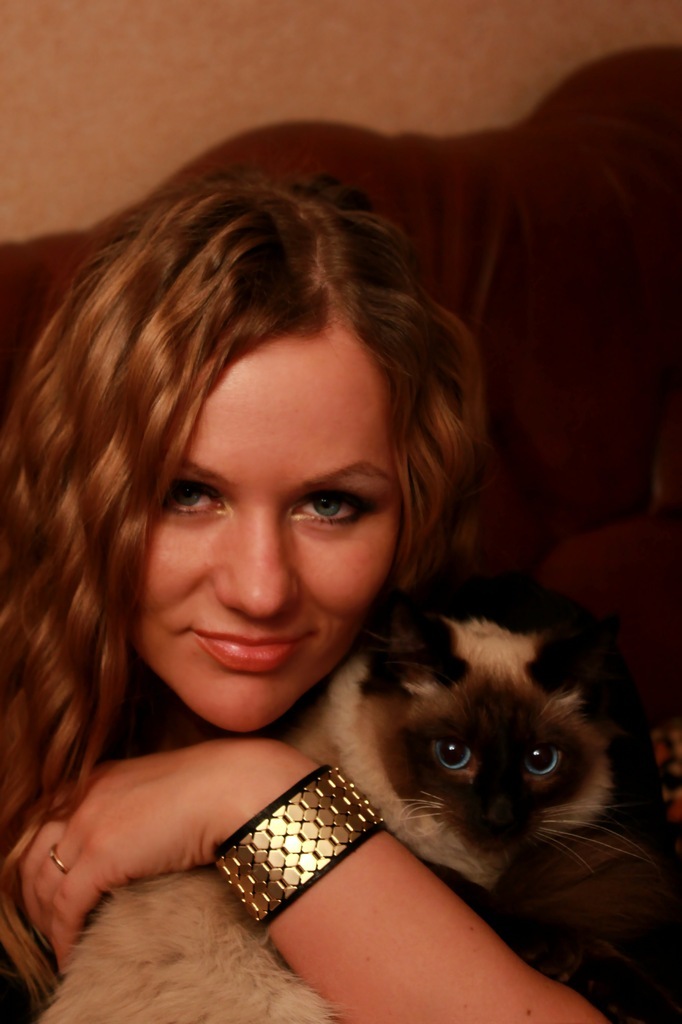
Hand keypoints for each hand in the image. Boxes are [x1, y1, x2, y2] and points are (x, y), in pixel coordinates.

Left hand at [21, 738, 315, 966]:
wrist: (237, 786)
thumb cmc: (217, 788)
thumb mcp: (162, 789)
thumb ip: (137, 808)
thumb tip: (136, 840)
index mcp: (98, 778)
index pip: (47, 824)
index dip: (42, 860)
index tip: (52, 888)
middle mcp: (84, 797)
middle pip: (33, 853)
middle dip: (34, 893)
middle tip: (49, 922)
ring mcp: (89, 824)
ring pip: (43, 883)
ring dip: (46, 920)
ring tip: (61, 942)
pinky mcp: (100, 856)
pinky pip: (66, 908)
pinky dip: (64, 936)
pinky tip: (71, 953)